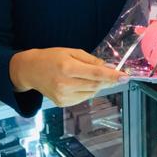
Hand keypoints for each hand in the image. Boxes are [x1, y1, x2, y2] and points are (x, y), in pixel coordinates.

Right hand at [9, 48, 124, 106]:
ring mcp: (63, 96)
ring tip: (88, 75)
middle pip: (96, 85)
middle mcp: (65, 85)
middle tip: (116, 75)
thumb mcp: (71, 52)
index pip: (95, 74)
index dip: (112, 76)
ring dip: (98, 85)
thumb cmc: (51, 57)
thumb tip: (109, 67)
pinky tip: (80, 83)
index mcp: (67, 68)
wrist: (30, 71)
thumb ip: (91, 60)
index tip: (125, 77)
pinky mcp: (62, 104)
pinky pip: (83, 98)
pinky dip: (88, 90)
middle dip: (108, 80)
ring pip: (92, 92)